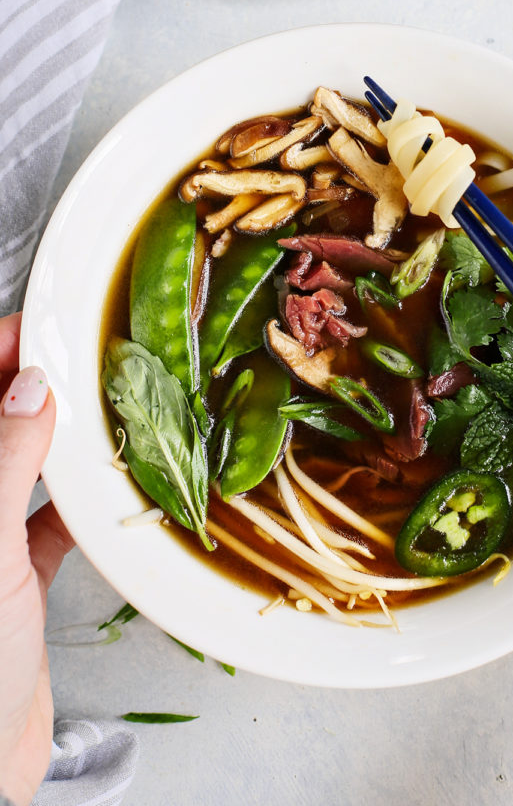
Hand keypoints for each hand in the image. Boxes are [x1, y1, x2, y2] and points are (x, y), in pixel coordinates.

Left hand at [0, 313, 73, 805]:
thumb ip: (1, 462)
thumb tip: (29, 387)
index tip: (43, 325)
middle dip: (38, 389)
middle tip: (89, 358)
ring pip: (24, 469)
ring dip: (62, 440)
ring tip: (107, 410)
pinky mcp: (12, 580)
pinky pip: (48, 522)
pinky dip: (79, 503)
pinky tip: (109, 492)